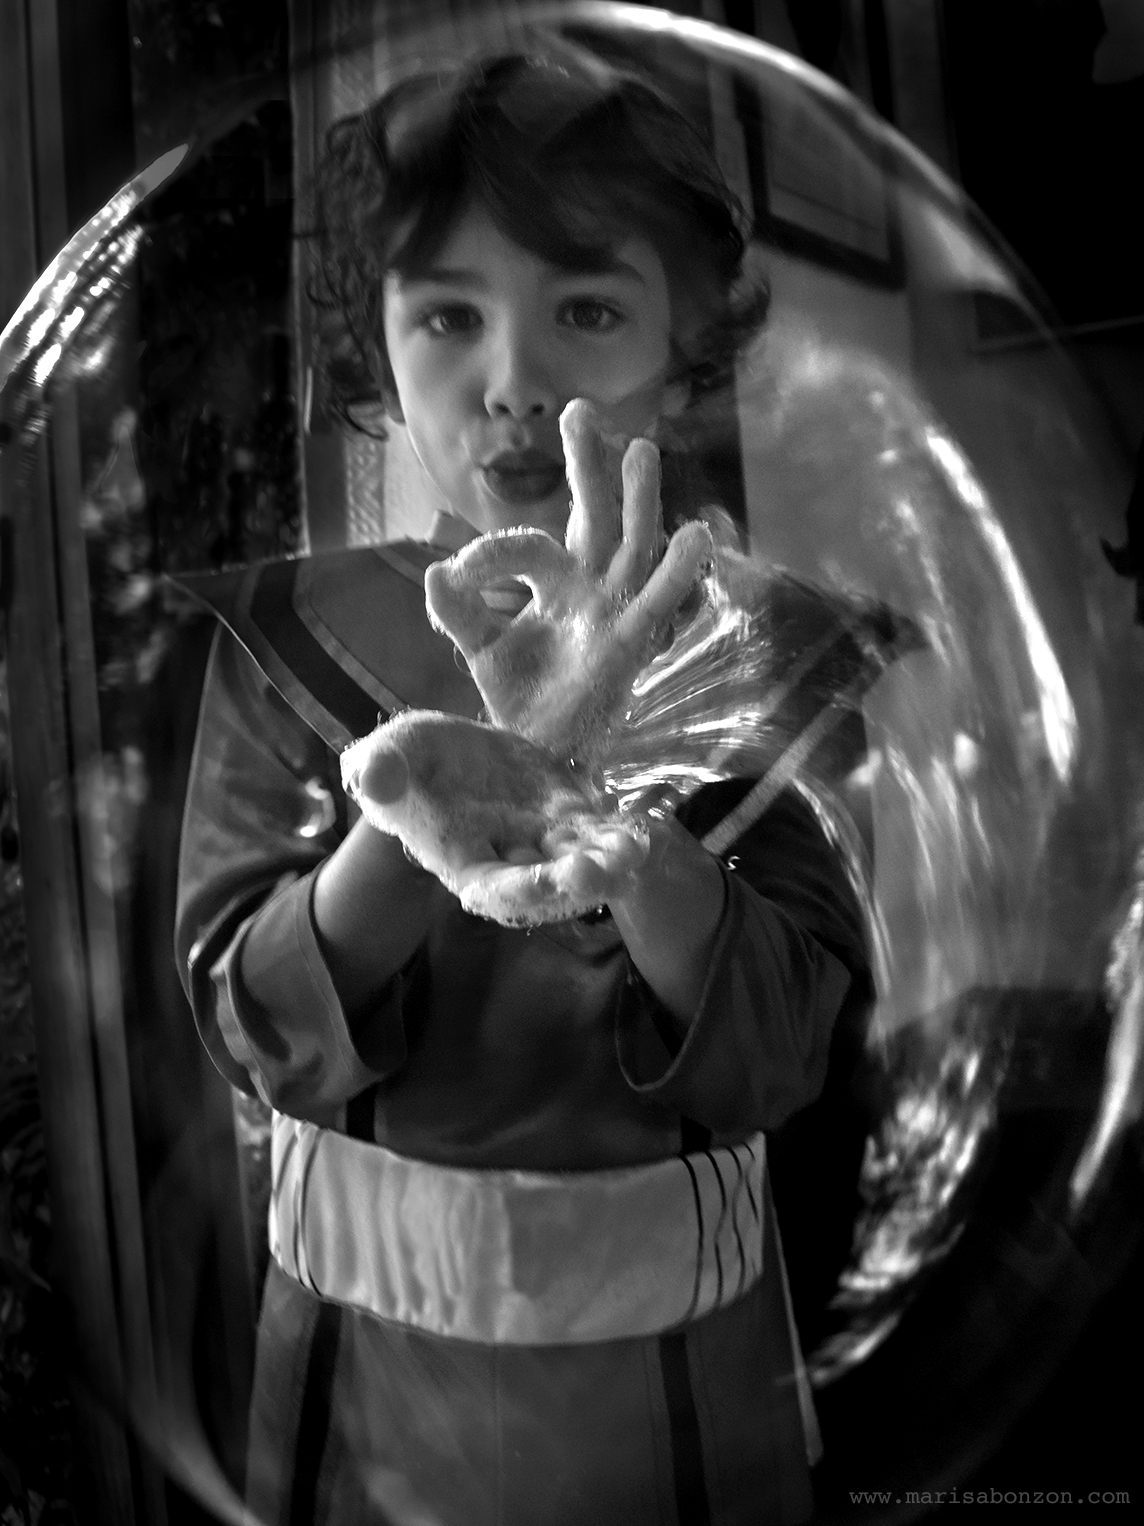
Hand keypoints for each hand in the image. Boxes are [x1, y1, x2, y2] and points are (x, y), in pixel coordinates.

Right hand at [341, 711, 648, 924]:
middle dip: (574, 880)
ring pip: (580, 857)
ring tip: (633, 849)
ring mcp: (544, 837)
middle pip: (547, 882)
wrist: (445, 752)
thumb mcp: (388, 755)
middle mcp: (509, 858)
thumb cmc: (407, 762)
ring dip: (608, 858)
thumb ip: (378, 769)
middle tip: (602, 869)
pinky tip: (644, 824)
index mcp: (462, 858)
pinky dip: (620, 830)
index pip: (492, 888)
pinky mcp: (569, 811)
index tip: (545, 883)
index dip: (519, 888)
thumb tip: (372, 780)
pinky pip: (599, 828)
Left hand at [424, 400, 712, 765]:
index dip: (489, 554)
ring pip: (632, 544)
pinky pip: (657, 603)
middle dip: (589, 465)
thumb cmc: (520, 697)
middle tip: (578, 409)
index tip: (453, 577)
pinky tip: (696, 533)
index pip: (526, 546)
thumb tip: (433, 573)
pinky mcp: (629, 644)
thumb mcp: (480, 648)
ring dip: (638, 499)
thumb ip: (458, 612)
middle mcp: (589, 586)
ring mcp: (613, 611)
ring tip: (639, 448)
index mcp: (554, 582)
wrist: (537, 753)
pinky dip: (678, 571)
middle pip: (594, 514)